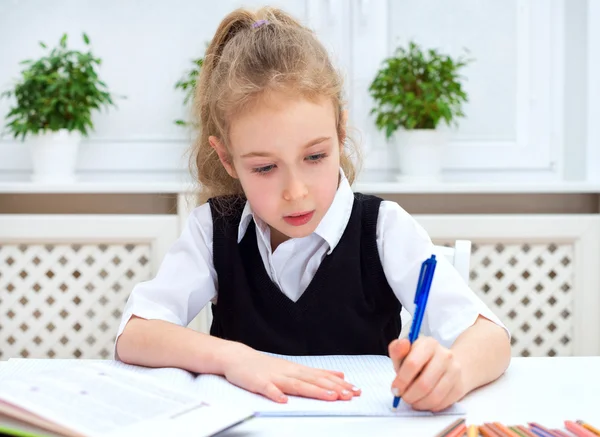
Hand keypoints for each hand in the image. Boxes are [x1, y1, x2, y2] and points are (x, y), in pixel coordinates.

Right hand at [222, 343, 360, 402]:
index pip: (322, 377)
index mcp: (298, 370)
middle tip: (350, 395)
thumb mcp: (294, 368)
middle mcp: (289, 372)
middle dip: (333, 389)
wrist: (239, 358)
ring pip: (296, 385)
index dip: (339, 384)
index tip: (355, 391)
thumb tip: (340, 376)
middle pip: (314, 381)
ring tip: (330, 398)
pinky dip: (276, 394)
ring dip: (314, 391)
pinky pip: (268, 389)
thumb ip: (315, 373)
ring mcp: (274, 377)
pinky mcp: (258, 383)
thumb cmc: (266, 366)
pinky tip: (283, 401)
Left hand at [388, 337, 465, 411]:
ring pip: (434, 396)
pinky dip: (429, 406)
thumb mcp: (405, 354)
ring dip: (419, 403)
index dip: (401, 380)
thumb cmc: (419, 360)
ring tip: (412, 400)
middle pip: (424, 383)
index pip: (412, 364)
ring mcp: (454, 371)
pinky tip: (424, 401)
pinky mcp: (459, 386)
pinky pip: (442, 403)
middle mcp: (445, 355)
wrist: (445, 364)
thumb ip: (398, 350)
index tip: (395, 389)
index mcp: (429, 344)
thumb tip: (402, 344)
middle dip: (409, 395)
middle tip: (404, 397)